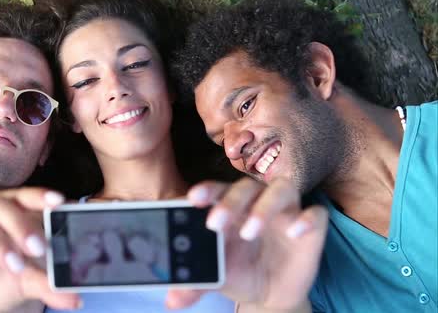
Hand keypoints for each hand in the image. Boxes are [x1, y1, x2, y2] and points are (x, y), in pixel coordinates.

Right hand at [0, 187, 81, 312]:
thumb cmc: (9, 281)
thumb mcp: (34, 281)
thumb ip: (52, 284)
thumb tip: (76, 299)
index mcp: (9, 210)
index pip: (24, 195)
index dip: (39, 195)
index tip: (59, 201)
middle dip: (21, 224)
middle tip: (39, 247)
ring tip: (16, 267)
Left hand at [167, 178, 327, 312]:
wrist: (269, 296)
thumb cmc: (238, 274)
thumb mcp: (217, 278)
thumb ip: (195, 284)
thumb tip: (172, 301)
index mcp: (230, 208)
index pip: (218, 190)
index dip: (207, 190)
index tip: (192, 198)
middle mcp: (257, 203)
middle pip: (247, 187)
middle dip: (230, 201)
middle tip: (215, 223)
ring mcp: (286, 212)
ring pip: (281, 190)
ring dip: (265, 207)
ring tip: (250, 230)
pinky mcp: (311, 228)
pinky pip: (316, 214)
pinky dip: (307, 219)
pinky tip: (295, 232)